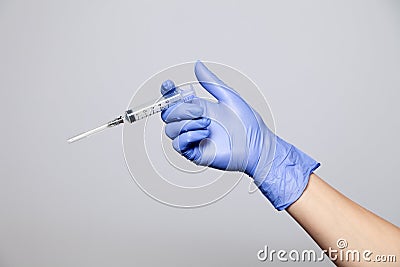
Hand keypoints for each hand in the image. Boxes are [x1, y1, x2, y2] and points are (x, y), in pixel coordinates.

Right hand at [161, 61, 318, 209]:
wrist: (256, 145)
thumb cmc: (247, 123)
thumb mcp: (228, 96)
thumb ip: (210, 81)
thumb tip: (198, 64)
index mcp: (198, 108)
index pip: (173, 100)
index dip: (167, 93)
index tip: (169, 85)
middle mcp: (193, 123)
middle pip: (168, 115)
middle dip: (179, 110)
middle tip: (199, 110)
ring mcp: (192, 138)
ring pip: (170, 129)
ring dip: (186, 124)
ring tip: (207, 124)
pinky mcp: (194, 153)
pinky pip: (178, 144)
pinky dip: (188, 136)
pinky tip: (204, 133)